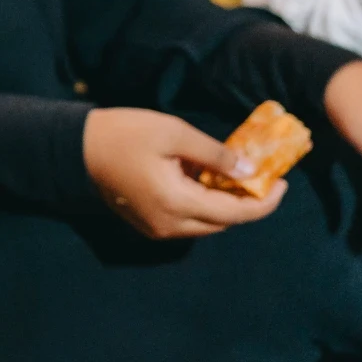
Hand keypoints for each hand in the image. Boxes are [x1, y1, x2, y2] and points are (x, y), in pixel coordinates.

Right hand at [84, 107, 284, 238]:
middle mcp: (170, 226)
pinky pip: (187, 221)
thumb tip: (251, 172)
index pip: (236, 214)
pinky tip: (205, 181)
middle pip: (223, 223)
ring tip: (233, 175)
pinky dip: (203, 205)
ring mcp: (156, 228)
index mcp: (178, 204)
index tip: (284, 183)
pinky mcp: (147, 223)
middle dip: (247, 204)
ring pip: (205, 224)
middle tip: (261, 176)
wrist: (77, 147)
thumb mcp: (174, 133)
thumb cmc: (125, 133)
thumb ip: (216, 154)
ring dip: (224, 204)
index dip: (266, 202)